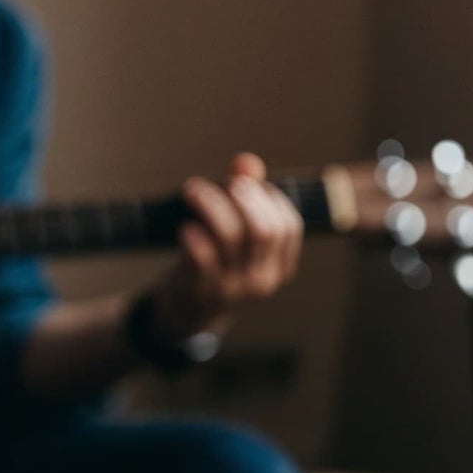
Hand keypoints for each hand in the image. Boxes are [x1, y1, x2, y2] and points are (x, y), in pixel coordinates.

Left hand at [150, 153, 303, 341]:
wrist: (190, 311)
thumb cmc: (217, 263)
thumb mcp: (237, 237)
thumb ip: (246, 197)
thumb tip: (244, 161)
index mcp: (280, 267)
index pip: (288, 226)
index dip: (268, 198)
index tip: (245, 184)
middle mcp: (262, 279)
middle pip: (263, 230)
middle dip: (243, 198)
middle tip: (223, 183)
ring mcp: (232, 288)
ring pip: (230, 237)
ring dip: (211, 205)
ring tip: (193, 190)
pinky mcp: (201, 290)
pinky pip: (201, 257)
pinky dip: (193, 235)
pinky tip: (184, 225)